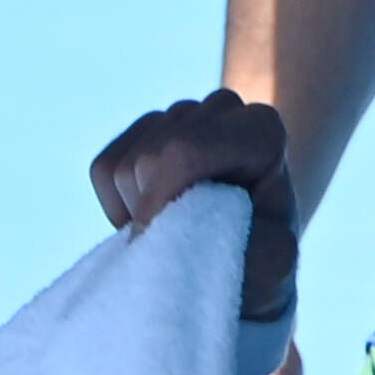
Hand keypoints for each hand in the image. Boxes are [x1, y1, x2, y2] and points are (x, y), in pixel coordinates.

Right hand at [87, 89, 298, 323]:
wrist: (249, 261)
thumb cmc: (264, 263)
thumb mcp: (271, 265)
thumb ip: (234, 239)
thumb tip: (179, 229)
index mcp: (260, 130)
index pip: (185, 151)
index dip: (160, 202)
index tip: (162, 244)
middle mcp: (222, 109)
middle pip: (149, 159)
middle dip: (155, 212)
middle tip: (186, 243)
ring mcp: (181, 113)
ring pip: (124, 167)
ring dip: (140, 214)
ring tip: (179, 232)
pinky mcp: (144, 130)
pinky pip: (104, 169)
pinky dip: (117, 208)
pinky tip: (156, 221)